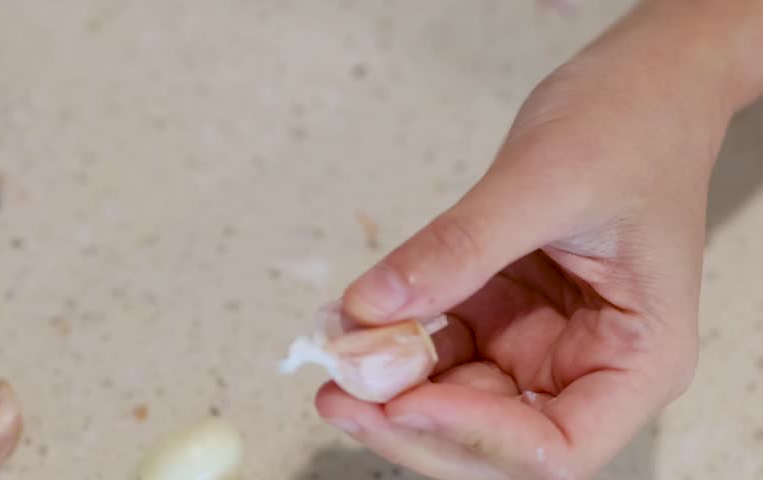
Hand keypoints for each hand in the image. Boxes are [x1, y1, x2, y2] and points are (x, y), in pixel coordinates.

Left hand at [316, 2, 758, 478]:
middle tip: (342, 393)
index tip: (403, 401)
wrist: (641, 85)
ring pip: (457, 400)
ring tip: (338, 351)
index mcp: (638, 358)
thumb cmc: (631, 127)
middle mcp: (588, 367)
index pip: (558, 446)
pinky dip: (396, 341)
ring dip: (393, 387)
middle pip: (496, 440)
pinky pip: (441, 349)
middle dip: (415, 422)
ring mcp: (539, 343)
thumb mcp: (543, 183)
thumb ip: (459, 249)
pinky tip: (356, 321)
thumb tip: (371, 309)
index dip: (474, 436)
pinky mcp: (503, 314)